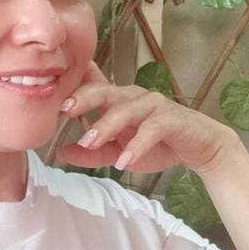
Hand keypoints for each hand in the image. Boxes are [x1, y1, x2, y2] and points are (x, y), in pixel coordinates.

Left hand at [56, 61, 239, 174]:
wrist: (200, 148)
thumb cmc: (156, 144)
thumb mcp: (116, 152)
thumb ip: (90, 153)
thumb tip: (60, 153)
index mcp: (116, 100)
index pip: (92, 86)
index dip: (72, 87)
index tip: (49, 94)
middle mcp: (132, 97)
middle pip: (104, 90)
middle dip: (82, 98)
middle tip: (63, 110)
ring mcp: (152, 105)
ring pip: (125, 110)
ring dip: (105, 126)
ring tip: (88, 143)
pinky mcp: (171, 119)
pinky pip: (151, 130)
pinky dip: (136, 146)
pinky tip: (123, 163)